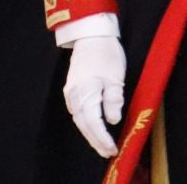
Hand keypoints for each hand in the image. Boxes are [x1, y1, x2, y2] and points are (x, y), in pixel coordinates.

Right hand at [64, 34, 125, 157]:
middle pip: (83, 124)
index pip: (93, 123)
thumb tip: (112, 120)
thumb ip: (113, 99)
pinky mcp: (72, 88)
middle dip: (95, 140)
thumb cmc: (106, 52)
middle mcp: (74, 95)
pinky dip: (84, 123)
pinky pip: (76, 112)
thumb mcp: (115, 76)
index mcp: (86, 92)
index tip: (112, 149)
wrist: (91, 34)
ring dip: (90, 134)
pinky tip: (92, 127)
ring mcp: (71, 91)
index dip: (102, 138)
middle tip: (108, 153)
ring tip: (101, 145)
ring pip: (79, 119)